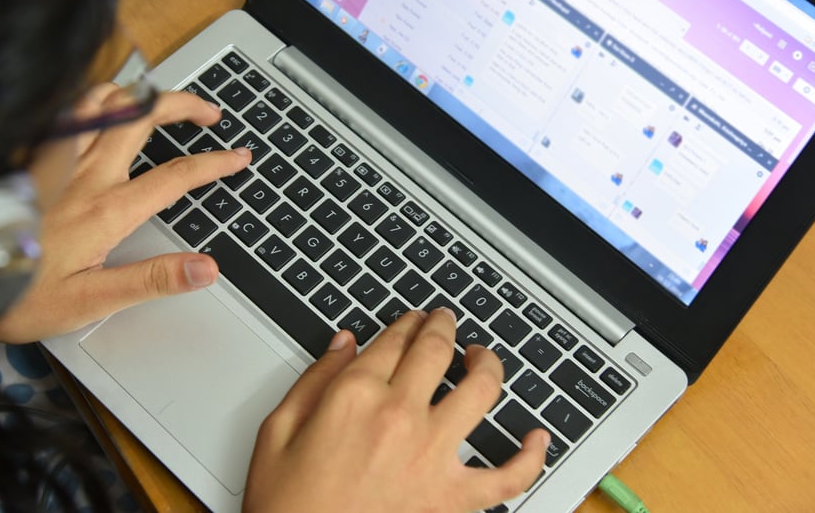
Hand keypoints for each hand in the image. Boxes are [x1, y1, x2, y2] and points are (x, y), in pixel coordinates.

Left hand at [0, 85, 250, 342]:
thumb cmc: (14, 295)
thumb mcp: (89, 302)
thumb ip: (151, 280)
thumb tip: (206, 268)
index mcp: (105, 210)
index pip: (176, 176)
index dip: (215, 164)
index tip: (240, 157)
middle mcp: (82, 174)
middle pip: (143, 116)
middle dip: (183, 104)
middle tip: (208, 112)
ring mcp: (52, 158)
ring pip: (103, 101)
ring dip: (137, 94)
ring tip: (157, 102)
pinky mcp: (27, 155)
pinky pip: (64, 109)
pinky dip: (92, 98)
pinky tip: (97, 108)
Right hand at [244, 309, 549, 512]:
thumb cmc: (286, 504)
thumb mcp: (277, 430)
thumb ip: (314, 379)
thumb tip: (343, 344)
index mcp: (354, 396)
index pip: (394, 339)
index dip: (407, 322)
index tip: (412, 319)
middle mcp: (400, 417)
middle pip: (437, 350)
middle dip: (443, 326)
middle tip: (445, 321)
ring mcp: (432, 456)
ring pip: (481, 391)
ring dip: (488, 363)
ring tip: (482, 356)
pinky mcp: (451, 498)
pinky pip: (507, 476)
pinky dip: (530, 457)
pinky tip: (537, 437)